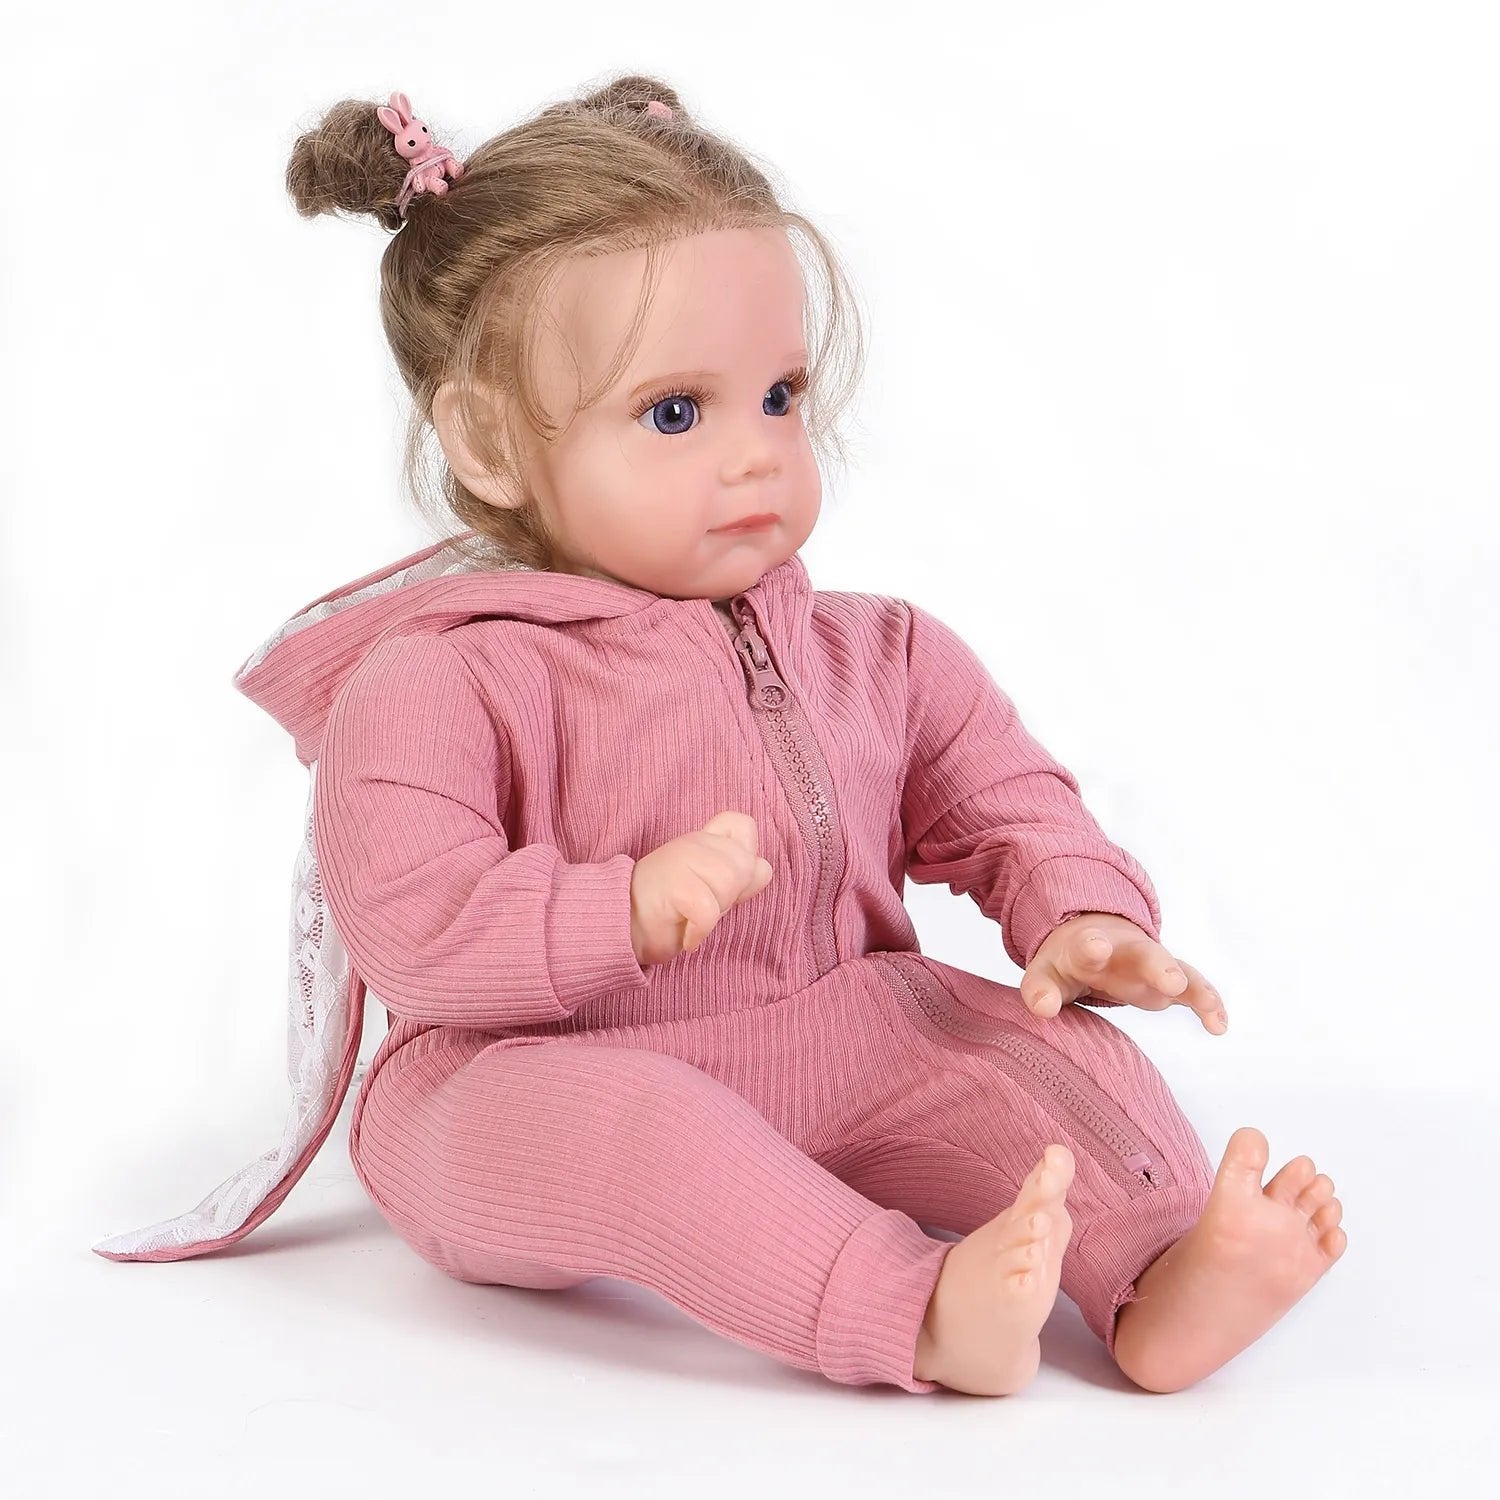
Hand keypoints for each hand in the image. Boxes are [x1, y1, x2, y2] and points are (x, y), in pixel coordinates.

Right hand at [629, 810, 773, 966]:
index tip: (726, 882)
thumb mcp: (709, 888)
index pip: (741, 824)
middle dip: (731, 896)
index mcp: (705, 840)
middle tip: (703, 907)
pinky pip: (708, 910)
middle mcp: (694, 842)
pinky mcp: (674, 885)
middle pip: (745, 865)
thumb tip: (763, 868)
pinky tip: (687, 937)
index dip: (746, 853)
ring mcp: (681, 859)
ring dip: (716, 912)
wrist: (621, 926)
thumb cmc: (668, 909)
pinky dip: (700, 931)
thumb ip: (739, 875)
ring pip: (729, 884)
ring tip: (692, 917)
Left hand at [1019, 913, 1227, 1033]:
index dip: (1092, 947)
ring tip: (1207, 1004)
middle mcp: (1125, 951)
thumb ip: (1040, 991)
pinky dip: (1208, 1004)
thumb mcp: (1046, 974)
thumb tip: (1043, 1009)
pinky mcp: (1170, 979)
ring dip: (1189, 985)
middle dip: (1158, 965)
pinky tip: (1219, 1025)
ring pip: (1175, 968)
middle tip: (1170, 980)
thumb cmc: (1067, 964)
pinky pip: (1194, 989)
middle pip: (1144, 954)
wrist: (1095, 939)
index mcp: (1087, 947)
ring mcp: (1151, 963)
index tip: (1097, 946)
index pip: (1087, 946)